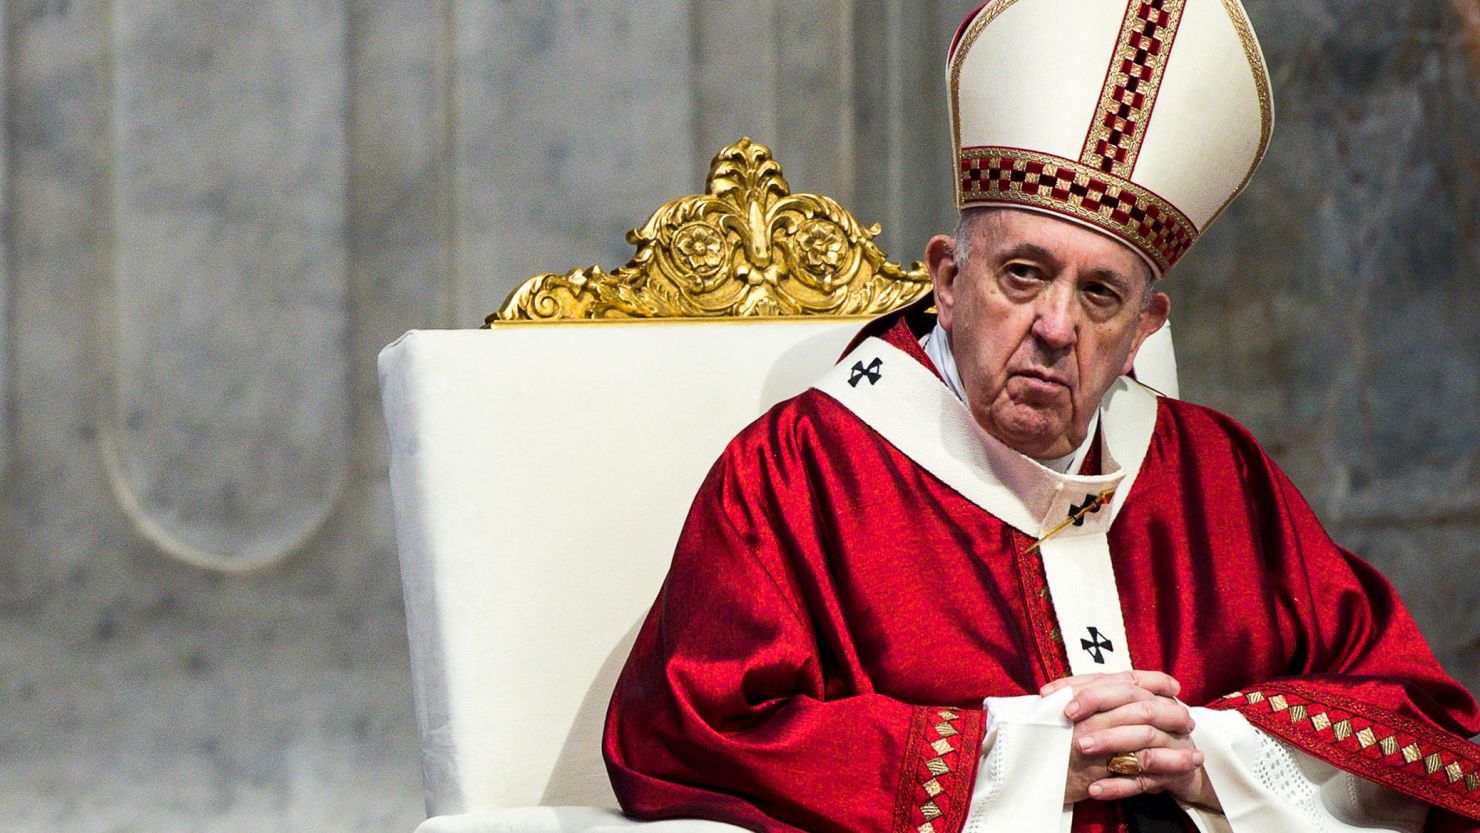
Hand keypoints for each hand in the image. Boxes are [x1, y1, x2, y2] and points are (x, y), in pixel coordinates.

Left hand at [1042, 671, 1219, 809]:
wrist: (1187, 771)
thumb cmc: (1144, 739)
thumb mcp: (1125, 715)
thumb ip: (1099, 702)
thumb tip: (1052, 696)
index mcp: (1151, 695)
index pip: (1120, 681)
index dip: (1087, 686)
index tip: (1052, 694)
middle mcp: (1165, 715)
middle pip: (1135, 704)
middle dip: (1099, 707)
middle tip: (1068, 718)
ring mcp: (1172, 744)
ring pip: (1143, 738)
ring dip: (1111, 741)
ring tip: (1081, 748)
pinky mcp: (1173, 774)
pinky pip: (1144, 780)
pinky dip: (1118, 785)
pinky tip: (1094, 789)